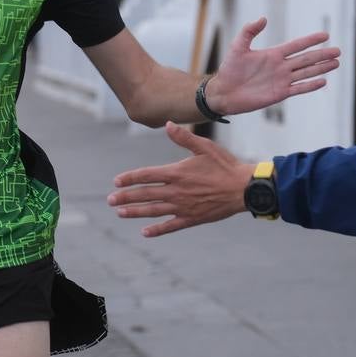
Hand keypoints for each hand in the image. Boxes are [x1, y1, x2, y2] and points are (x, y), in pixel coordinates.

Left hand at [108, 122, 254, 236]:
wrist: (245, 189)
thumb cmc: (225, 165)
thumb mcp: (205, 147)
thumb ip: (183, 137)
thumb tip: (167, 124)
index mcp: (177, 173)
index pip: (146, 176)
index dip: (130, 178)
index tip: (116, 182)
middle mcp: (176, 191)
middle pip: (145, 194)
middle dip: (126, 197)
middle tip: (110, 200)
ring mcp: (183, 207)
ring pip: (154, 211)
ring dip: (135, 212)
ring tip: (120, 213)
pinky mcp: (192, 218)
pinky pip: (171, 226)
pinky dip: (157, 229)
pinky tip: (145, 232)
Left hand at [206, 18, 339, 114]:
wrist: (224, 92)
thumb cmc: (229, 69)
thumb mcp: (238, 46)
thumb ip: (249, 31)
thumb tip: (264, 18)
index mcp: (273, 54)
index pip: (296, 45)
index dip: (310, 40)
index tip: (325, 34)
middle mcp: (280, 66)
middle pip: (306, 59)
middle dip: (322, 54)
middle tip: (338, 50)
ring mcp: (282, 80)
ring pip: (306, 72)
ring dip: (321, 68)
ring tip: (336, 63)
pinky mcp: (280, 93)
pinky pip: (299, 88)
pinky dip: (311, 85)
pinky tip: (323, 81)